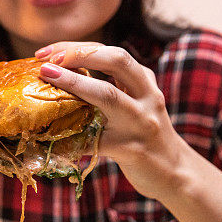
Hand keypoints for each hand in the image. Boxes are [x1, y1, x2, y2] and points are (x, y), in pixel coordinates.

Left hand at [35, 42, 189, 200]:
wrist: (175, 173)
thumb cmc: (144, 136)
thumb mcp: (136, 104)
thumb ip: (111, 88)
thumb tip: (59, 79)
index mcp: (144, 82)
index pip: (110, 52)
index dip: (77, 48)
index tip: (46, 52)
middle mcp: (147, 96)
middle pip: (116, 60)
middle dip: (78, 54)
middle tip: (47, 60)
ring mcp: (141, 122)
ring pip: (109, 95)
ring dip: (74, 82)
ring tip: (48, 75)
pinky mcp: (132, 149)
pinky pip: (97, 141)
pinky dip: (72, 138)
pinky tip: (49, 137)